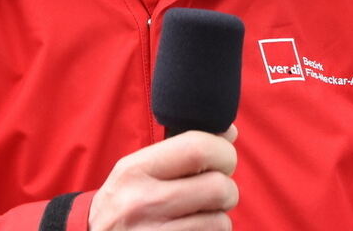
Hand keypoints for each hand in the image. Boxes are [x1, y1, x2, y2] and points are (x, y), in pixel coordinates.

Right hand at [88, 126, 238, 229]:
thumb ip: (179, 150)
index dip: (223, 152)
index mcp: (136, 170)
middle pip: (217, 187)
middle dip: (227, 189)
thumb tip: (229, 131)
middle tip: (216, 192)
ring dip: (219, 218)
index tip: (222, 160)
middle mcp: (143, 203)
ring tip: (200, 216)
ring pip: (220, 221)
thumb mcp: (136, 170)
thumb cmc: (123, 203)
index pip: (197, 148)